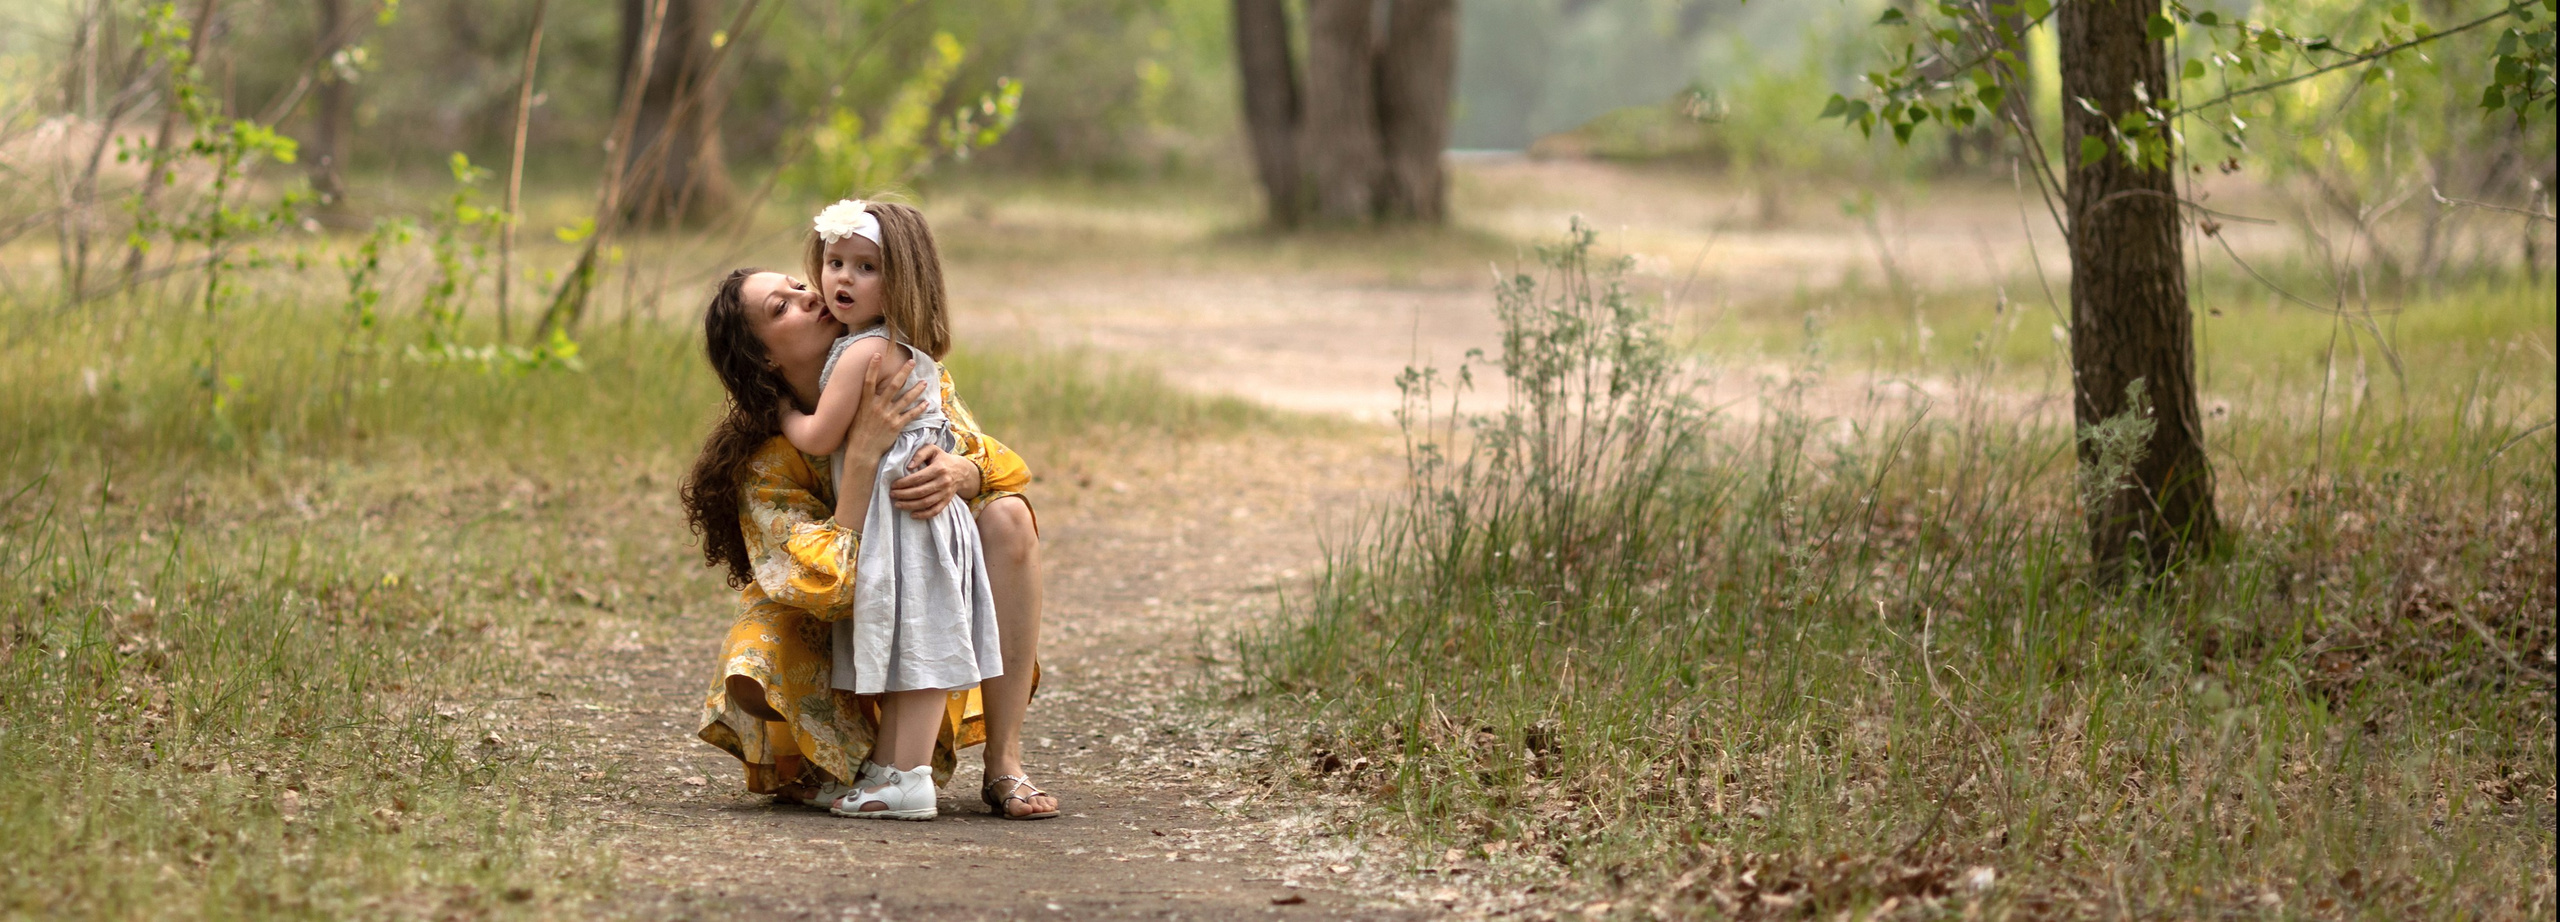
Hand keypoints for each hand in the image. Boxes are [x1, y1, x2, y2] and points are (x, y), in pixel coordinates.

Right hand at [842, 353, 926, 470]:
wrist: (862, 452)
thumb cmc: (856, 434)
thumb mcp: (855, 416)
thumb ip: (861, 404)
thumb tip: (863, 392)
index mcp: (866, 404)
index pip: (869, 381)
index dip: (873, 368)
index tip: (877, 355)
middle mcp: (878, 407)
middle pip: (894, 386)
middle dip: (904, 372)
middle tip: (912, 362)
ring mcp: (889, 416)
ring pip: (906, 399)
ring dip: (916, 389)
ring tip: (924, 381)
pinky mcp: (897, 426)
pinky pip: (911, 415)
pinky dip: (919, 409)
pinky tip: (926, 403)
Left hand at [890, 444, 982, 518]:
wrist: (961, 471)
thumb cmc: (942, 459)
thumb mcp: (933, 450)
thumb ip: (920, 454)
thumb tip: (908, 467)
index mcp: (939, 468)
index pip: (918, 478)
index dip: (904, 483)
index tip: (893, 485)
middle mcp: (943, 482)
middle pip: (920, 492)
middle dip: (903, 495)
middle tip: (892, 495)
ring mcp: (945, 493)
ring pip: (926, 503)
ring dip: (910, 505)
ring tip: (898, 504)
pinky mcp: (947, 501)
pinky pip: (935, 511)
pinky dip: (923, 515)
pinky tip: (912, 515)